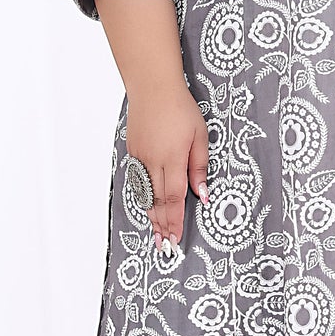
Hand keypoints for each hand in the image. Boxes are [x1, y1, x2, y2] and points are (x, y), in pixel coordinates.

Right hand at [125, 84, 209, 249]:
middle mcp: (153, 161)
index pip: (174, 198)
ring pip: (146, 194)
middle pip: (158, 201)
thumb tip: (201, 195)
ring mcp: (140, 157)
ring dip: (152, 216)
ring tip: (157, 235)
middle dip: (163, 226)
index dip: (176, 221)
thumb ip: (199, 167)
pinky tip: (149, 208)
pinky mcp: (133, 152)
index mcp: (173, 158)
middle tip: (166, 247)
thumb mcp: (200, 136)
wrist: (153, 88)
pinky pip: (139, 181)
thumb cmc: (181, 109)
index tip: (176, 239)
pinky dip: (144, 198)